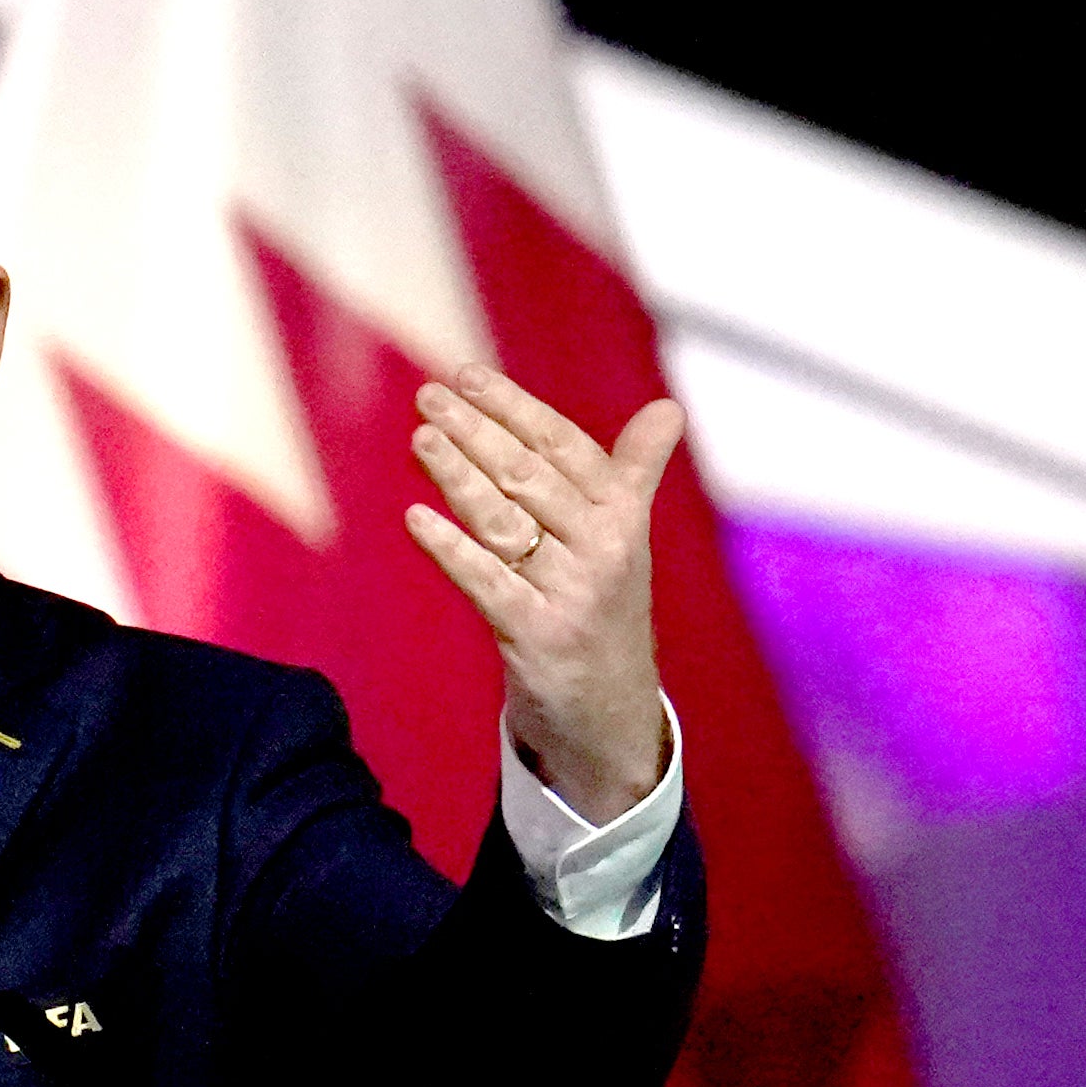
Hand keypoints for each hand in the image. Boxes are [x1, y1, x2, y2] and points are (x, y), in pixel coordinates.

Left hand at [402, 362, 681, 820]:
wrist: (612, 711)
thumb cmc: (606, 607)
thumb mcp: (625, 539)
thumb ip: (634, 471)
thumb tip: (668, 408)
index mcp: (623, 516)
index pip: (564, 446)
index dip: (514, 408)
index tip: (467, 375)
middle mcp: (604, 550)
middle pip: (530, 476)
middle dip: (477, 431)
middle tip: (429, 395)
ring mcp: (571, 594)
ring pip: (505, 522)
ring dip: (459, 476)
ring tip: (422, 438)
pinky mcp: (538, 637)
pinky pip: (487, 583)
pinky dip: (452, 549)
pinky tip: (417, 519)